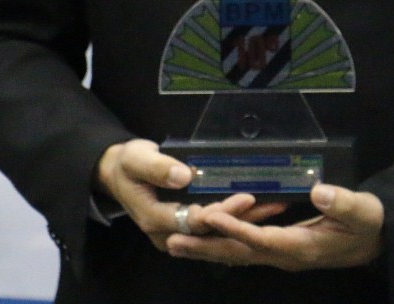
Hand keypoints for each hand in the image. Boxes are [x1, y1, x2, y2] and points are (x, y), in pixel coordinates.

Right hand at [95, 139, 283, 251]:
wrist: (118, 172)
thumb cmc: (128, 164)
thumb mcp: (137, 159)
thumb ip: (158, 167)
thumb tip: (183, 175)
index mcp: (155, 218)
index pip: (194, 221)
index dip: (221, 211)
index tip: (246, 198)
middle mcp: (168, 232)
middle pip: (211, 230)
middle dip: (243, 219)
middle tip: (273, 204)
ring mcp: (177, 232)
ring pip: (215, 231)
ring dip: (245, 221)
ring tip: (275, 207)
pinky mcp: (185, 226)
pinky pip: (213, 227)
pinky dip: (235, 219)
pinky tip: (258, 210)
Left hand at [166, 183, 383, 269]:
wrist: (375, 240)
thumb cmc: (367, 222)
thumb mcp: (362, 210)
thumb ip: (341, 202)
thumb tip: (319, 190)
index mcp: (301, 246)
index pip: (261, 239)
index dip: (235, 228)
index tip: (210, 217)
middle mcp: (285, 255)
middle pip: (239, 254)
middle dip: (206, 247)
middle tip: (172, 240)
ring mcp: (282, 255)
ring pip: (238, 255)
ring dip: (207, 248)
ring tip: (176, 242)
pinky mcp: (281, 250)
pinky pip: (246, 250)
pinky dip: (223, 245)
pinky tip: (207, 239)